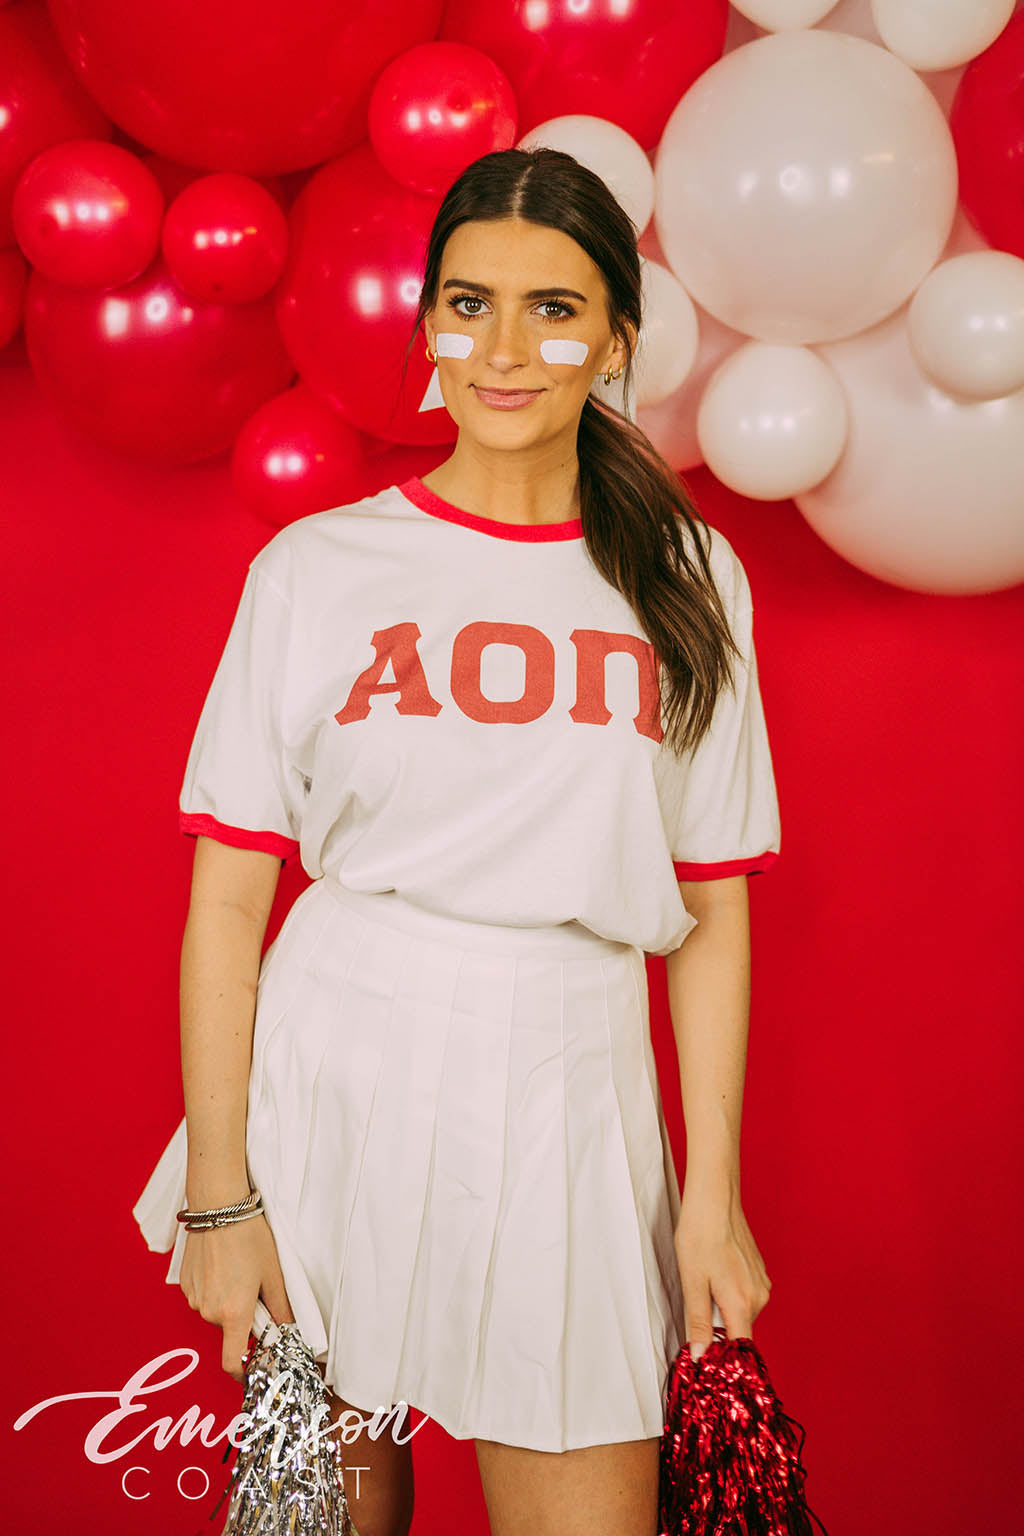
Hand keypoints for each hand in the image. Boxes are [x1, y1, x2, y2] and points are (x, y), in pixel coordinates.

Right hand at [179, 1214, 295, 1380]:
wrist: (218, 1206)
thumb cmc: (248, 1236)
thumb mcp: (273, 1273)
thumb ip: (280, 1308)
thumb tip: (289, 1331)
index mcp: (233, 1313)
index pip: (233, 1362)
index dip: (244, 1371)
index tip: (255, 1365)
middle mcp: (209, 1311)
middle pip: (229, 1329)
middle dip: (244, 1316)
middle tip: (256, 1288)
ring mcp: (194, 1297)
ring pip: (216, 1312)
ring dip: (229, 1301)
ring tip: (239, 1269)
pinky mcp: (185, 1283)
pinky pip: (204, 1297)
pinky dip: (215, 1288)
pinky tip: (224, 1264)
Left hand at [674, 1179, 771, 1360]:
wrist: (714, 1198)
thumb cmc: (699, 1236)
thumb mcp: (692, 1282)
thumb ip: (699, 1322)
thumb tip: (701, 1356)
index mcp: (743, 1304)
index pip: (741, 1350)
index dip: (724, 1358)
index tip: (706, 1358)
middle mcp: (759, 1297)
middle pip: (739, 1331)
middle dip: (719, 1329)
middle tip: (696, 1307)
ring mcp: (762, 1283)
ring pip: (742, 1312)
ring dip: (723, 1308)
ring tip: (704, 1282)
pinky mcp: (759, 1271)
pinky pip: (745, 1295)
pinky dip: (730, 1293)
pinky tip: (715, 1273)